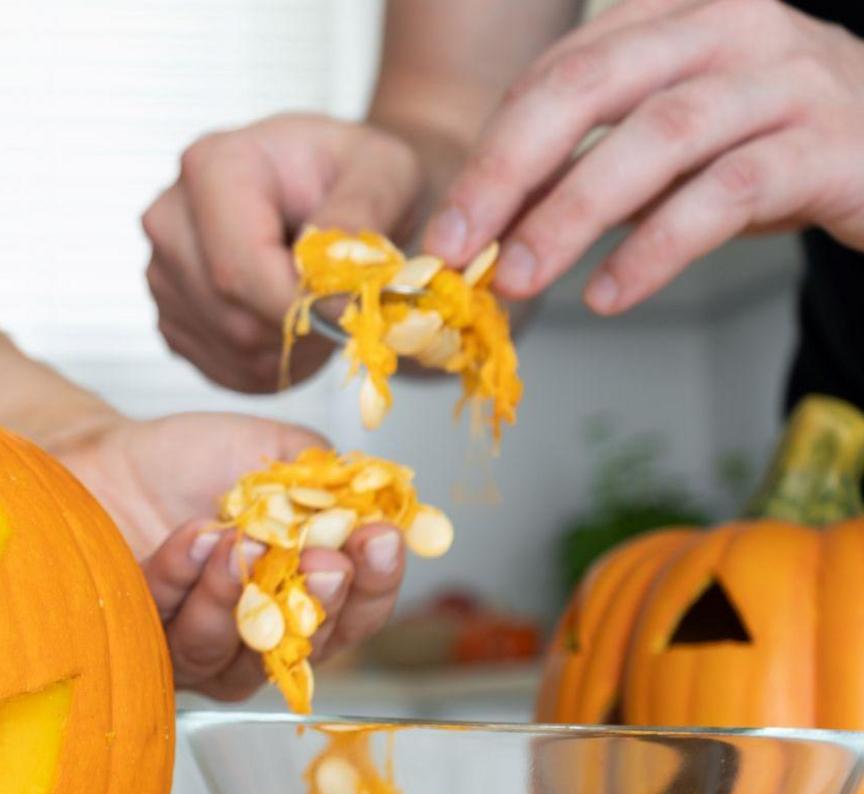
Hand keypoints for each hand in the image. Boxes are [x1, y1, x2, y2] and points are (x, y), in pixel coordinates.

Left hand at [58, 413, 406, 699]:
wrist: (113, 456)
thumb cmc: (195, 461)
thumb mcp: (275, 455)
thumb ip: (327, 482)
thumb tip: (376, 507)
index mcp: (301, 594)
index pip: (356, 612)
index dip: (375, 584)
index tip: (381, 539)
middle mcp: (254, 636)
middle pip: (302, 648)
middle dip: (320, 603)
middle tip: (325, 561)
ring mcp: (196, 648)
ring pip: (227, 652)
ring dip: (238, 592)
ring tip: (241, 539)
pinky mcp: (140, 642)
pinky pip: (166, 626)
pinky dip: (185, 577)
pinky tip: (195, 537)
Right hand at [143, 113, 424, 393]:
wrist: (326, 187)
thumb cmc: (350, 173)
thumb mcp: (383, 169)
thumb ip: (363, 211)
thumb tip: (336, 267)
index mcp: (212, 167)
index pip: (239, 268)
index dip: (301, 307)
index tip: (355, 312)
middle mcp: (171, 220)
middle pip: (233, 316)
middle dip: (303, 328)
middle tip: (350, 302)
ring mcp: (162, 273)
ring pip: (233, 349)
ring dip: (295, 346)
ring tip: (323, 303)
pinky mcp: (171, 317)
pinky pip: (226, 368)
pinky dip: (275, 361)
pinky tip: (295, 318)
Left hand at [423, 0, 863, 312]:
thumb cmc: (772, 147)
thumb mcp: (669, 146)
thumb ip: (585, 168)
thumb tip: (481, 232)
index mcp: (673, 15)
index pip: (557, 73)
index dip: (491, 152)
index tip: (444, 227)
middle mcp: (730, 27)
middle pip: (590, 85)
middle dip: (508, 171)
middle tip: (457, 246)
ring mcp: (786, 78)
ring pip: (656, 136)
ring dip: (573, 214)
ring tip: (521, 278)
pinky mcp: (830, 144)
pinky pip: (727, 192)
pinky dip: (657, 247)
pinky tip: (611, 292)